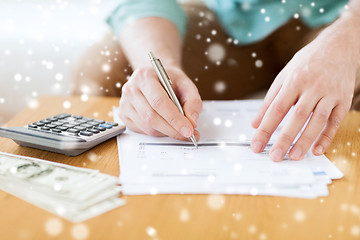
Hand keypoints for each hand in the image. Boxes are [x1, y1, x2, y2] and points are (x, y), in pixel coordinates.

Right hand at [119, 66, 201, 140]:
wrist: (157, 77)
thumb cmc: (170, 81)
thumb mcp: (187, 85)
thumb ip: (193, 102)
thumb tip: (192, 122)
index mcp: (144, 76)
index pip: (158, 102)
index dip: (174, 119)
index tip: (188, 130)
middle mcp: (131, 89)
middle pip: (151, 117)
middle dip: (172, 130)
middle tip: (188, 134)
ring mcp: (125, 103)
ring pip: (147, 127)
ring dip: (166, 132)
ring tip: (179, 129)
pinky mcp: (124, 115)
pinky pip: (143, 131)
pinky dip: (158, 132)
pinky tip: (166, 125)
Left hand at [251, 30, 357, 160]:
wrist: (339, 46)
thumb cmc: (307, 62)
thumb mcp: (284, 76)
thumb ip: (269, 100)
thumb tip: (255, 123)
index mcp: (294, 80)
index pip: (276, 109)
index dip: (265, 129)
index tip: (257, 145)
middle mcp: (313, 87)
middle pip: (297, 117)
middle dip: (284, 139)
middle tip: (275, 157)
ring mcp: (330, 93)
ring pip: (317, 121)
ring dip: (305, 141)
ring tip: (294, 157)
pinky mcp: (343, 99)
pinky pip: (335, 121)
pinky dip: (327, 137)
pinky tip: (317, 150)